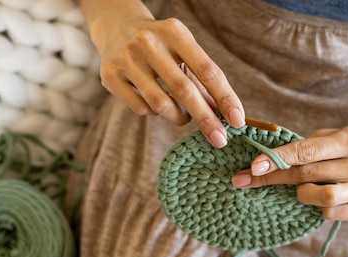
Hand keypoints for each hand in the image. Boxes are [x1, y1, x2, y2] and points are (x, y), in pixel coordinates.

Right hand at [88, 11, 244, 146]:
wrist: (116, 25)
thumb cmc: (160, 44)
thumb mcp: (182, 49)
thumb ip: (200, 78)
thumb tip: (222, 113)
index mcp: (174, 32)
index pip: (207, 69)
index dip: (225, 97)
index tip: (238, 120)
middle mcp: (149, 43)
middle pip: (184, 90)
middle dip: (205, 119)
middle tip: (220, 139)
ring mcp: (126, 59)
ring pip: (160, 104)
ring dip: (179, 117)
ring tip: (185, 117)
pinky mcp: (109, 76)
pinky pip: (140, 108)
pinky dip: (154, 113)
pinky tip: (156, 104)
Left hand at [231, 127, 347, 221]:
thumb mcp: (334, 135)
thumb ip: (306, 145)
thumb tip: (266, 159)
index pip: (307, 151)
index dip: (277, 159)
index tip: (253, 166)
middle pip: (306, 175)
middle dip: (272, 178)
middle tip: (245, 180)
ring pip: (320, 199)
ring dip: (302, 194)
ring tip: (306, 186)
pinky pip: (330, 214)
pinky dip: (320, 207)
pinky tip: (325, 196)